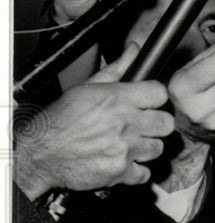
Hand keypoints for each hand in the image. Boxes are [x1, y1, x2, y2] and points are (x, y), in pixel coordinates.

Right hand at [14, 44, 173, 200]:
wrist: (41, 152)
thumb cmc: (61, 120)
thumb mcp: (87, 87)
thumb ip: (117, 69)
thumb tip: (134, 49)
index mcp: (118, 99)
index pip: (160, 93)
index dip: (156, 97)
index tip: (150, 102)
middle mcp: (125, 123)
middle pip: (166, 123)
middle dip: (157, 124)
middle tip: (144, 125)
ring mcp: (124, 148)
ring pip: (158, 148)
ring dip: (147, 147)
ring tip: (131, 144)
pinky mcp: (120, 171)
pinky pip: (145, 173)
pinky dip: (136, 170)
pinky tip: (124, 162)